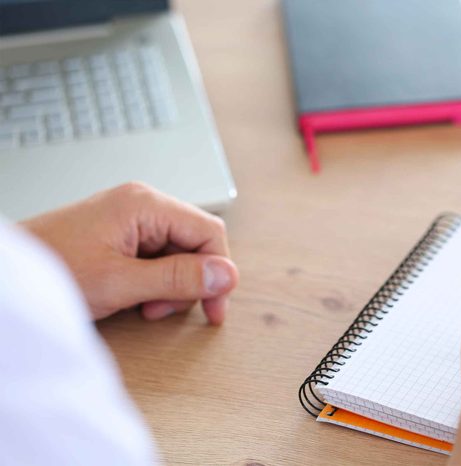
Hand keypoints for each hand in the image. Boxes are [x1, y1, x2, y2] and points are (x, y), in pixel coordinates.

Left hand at [21, 182, 238, 323]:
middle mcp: (143, 204)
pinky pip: (157, 256)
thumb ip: (177, 278)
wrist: (4, 278)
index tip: (214, 306)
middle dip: (189, 281)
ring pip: (178, 253)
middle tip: (165, 309)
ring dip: (171, 285)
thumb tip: (227, 275)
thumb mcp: (120, 283)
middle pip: (195, 242)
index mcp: (145, 204)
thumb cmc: (51, 271)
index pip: (208, 232)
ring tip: (145, 306)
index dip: (218, 271)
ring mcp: (131, 218)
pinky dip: (154, 282)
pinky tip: (136, 297)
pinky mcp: (122, 233)